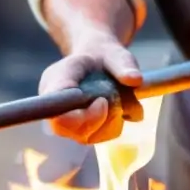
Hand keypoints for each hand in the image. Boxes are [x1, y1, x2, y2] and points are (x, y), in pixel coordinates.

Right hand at [39, 29, 141, 144]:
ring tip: (117, 99)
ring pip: (87, 136)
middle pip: (69, 129)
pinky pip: (101, 137)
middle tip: (112, 99)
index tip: (102, 101)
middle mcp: (56, 107)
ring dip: (111, 121)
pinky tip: (118, 108)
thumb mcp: (115, 53)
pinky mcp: (83, 133)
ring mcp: (68, 123)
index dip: (79, 115)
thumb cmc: (104, 56)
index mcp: (54, 82)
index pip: (55, 111)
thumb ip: (123, 63)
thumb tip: (135, 79)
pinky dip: (115, 124)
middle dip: (99, 118)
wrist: (102, 63)